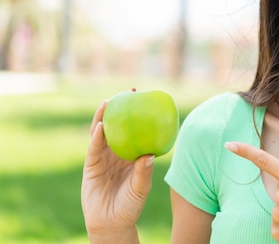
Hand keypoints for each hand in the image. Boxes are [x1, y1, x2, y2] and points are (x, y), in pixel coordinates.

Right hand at [81, 101, 153, 242]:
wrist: (111, 223)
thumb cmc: (131, 206)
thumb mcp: (141, 188)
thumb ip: (144, 172)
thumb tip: (150, 155)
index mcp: (132, 155)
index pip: (136, 130)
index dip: (139, 115)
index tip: (146, 99)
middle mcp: (118, 153)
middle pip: (118, 126)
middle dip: (122, 109)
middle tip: (129, 92)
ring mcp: (104, 158)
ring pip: (103, 133)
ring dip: (105, 117)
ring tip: (109, 102)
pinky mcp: (91, 166)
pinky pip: (94, 148)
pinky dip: (97, 137)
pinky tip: (101, 126)